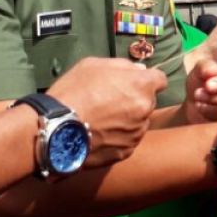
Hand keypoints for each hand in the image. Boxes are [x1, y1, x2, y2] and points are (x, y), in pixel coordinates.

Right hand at [45, 57, 166, 167]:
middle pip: (148, 101)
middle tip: (111, 101)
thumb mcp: (93, 65)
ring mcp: (137, 133)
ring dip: (128, 119)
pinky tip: (100, 134)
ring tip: (103, 120)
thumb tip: (140, 70)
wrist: (56, 129)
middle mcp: (145, 110)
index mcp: (141, 85)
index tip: (134, 83)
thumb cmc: (73, 92)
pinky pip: (128, 140)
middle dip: (135, 100)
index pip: (160, 79)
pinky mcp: (127, 152)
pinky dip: (119, 137)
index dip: (147, 80)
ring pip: (139, 122)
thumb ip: (122, 65)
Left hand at [183, 59, 216, 122]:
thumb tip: (213, 72)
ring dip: (214, 107)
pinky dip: (214, 117)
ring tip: (198, 100)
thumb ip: (206, 66)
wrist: (197, 101)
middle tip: (199, 94)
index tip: (209, 85)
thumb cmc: (205, 79)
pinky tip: (202, 109)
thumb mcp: (202, 68)